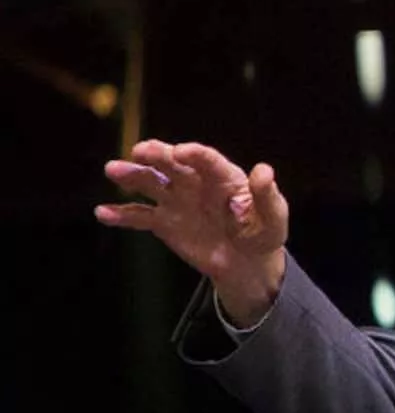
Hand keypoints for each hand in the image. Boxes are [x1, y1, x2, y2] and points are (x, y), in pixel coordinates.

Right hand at [95, 139, 288, 326]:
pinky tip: (103, 212)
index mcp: (224, 176)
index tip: (182, 152)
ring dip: (133, 176)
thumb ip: (267, 196)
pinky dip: (122, 214)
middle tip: (141, 150)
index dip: (195, 154)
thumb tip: (264, 171)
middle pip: (173, 164)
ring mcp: (177, 200)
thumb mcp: (273, 218)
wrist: (247, 261)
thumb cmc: (263, 233)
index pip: (207, 159)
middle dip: (158, 155)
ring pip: (151, 183)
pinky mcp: (164, 222)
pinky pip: (140, 216)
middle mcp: (196, 182)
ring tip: (113, 169)